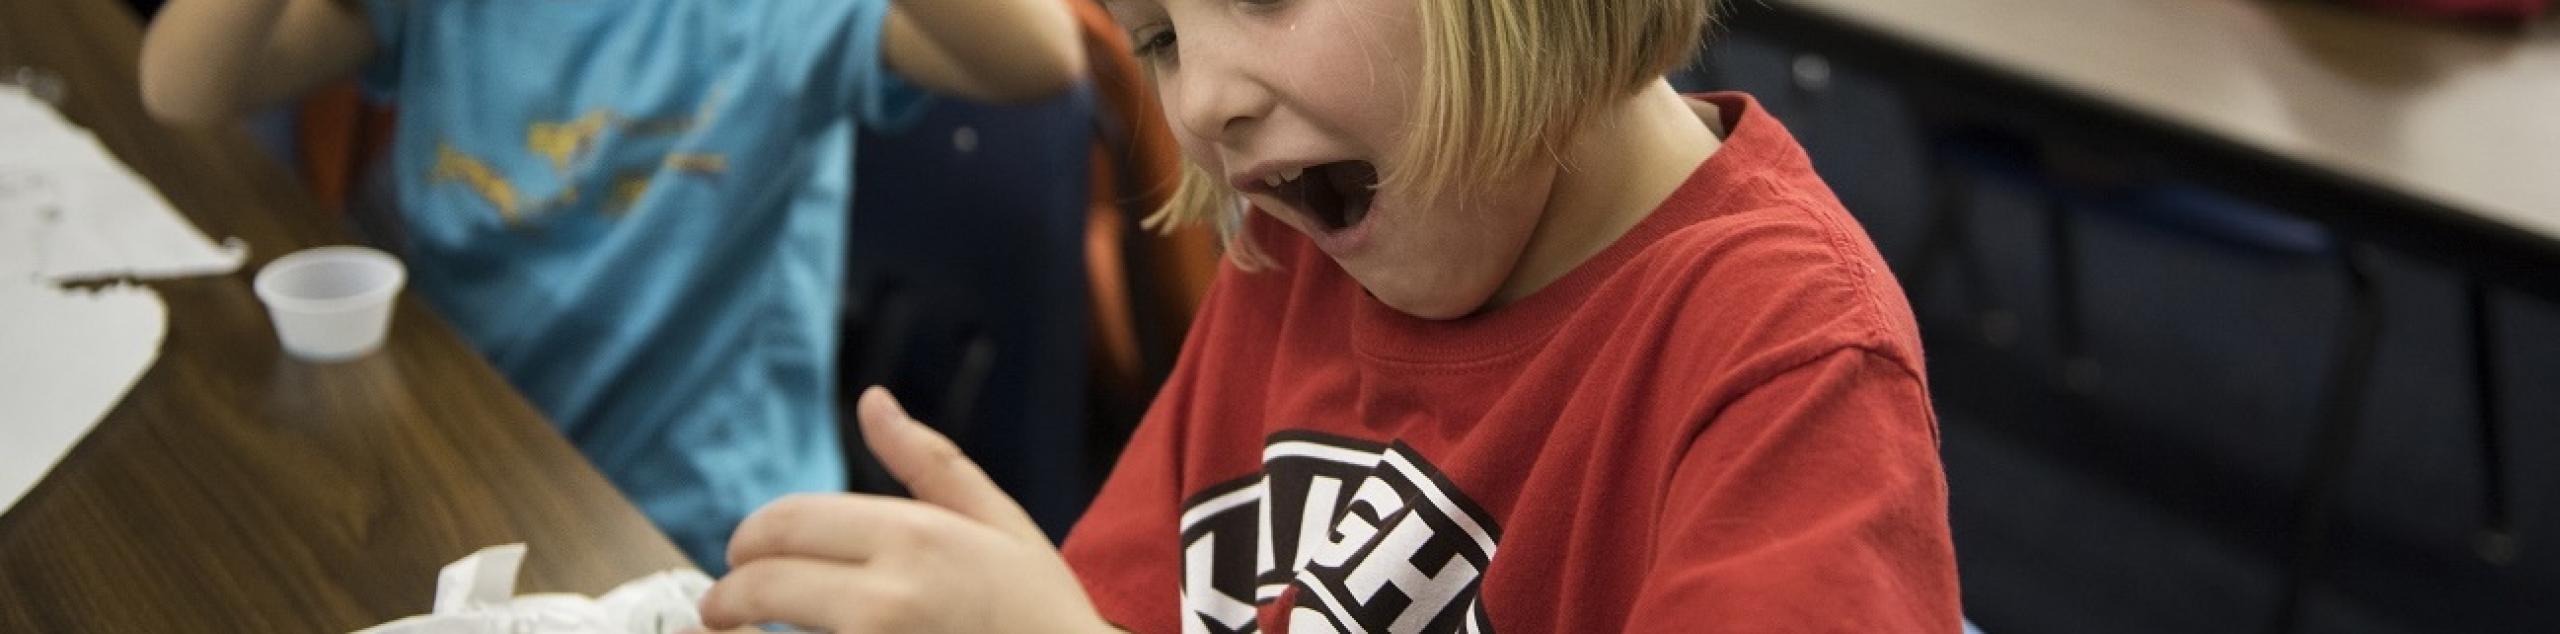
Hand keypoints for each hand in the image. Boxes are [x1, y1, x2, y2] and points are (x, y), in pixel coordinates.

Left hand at [697, 387, 1118, 632]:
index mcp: (915, 538)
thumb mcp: (1000, 523)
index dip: (748, 541)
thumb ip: (929, 462)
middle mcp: (886, 599)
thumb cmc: (1040, 610)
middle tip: (721, 610)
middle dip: (727, 598)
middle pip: (761, 586)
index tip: (741, 558)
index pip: (786, 523)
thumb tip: (872, 400)